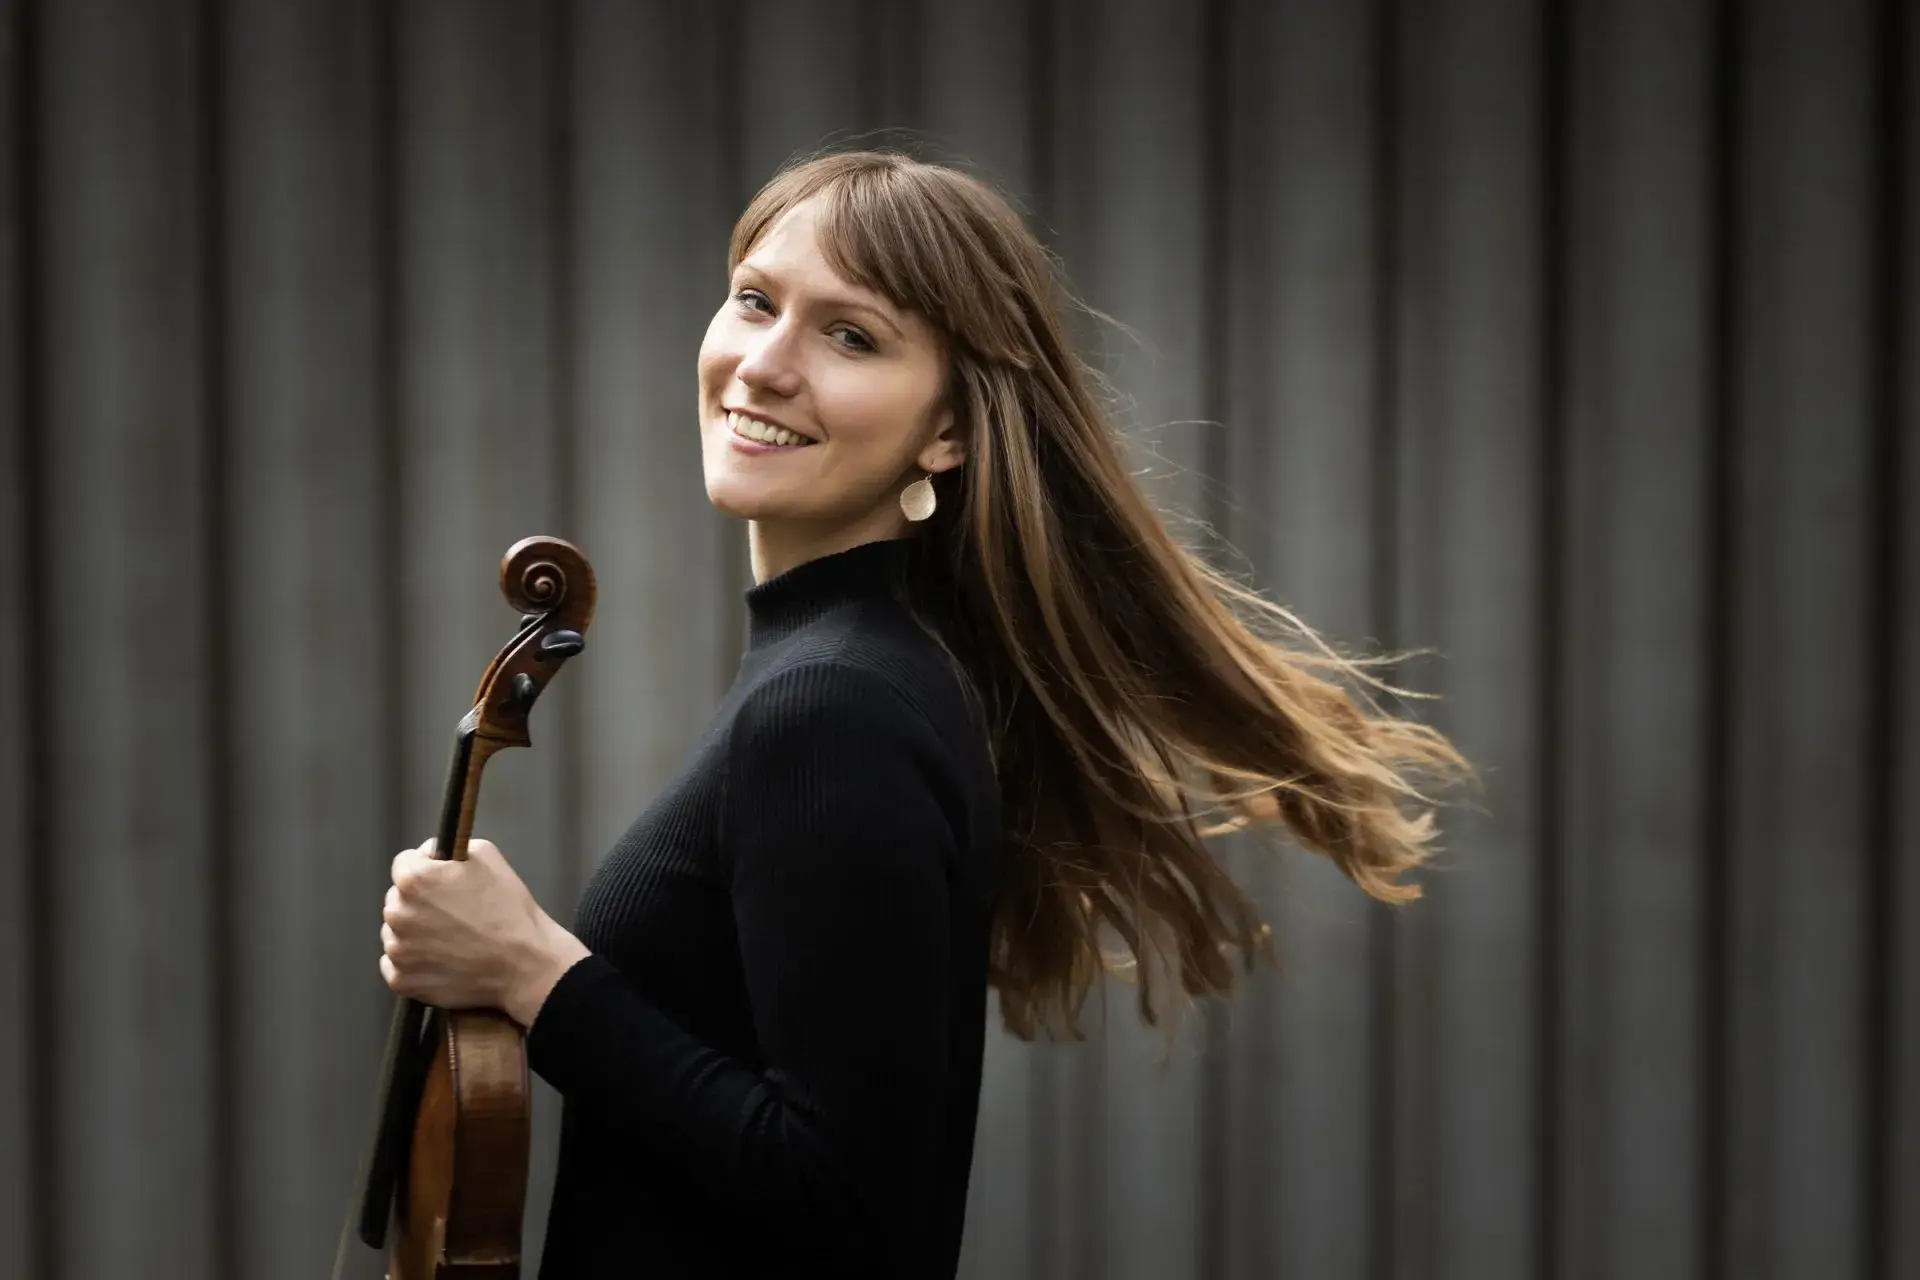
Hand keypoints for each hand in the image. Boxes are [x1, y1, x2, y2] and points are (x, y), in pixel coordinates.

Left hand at [380, 837, 590, 1025]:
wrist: (523, 964)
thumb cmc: (508, 910)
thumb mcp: (487, 856)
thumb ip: (449, 847)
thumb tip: (430, 854)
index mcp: (414, 880)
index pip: (404, 864)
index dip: (427, 867)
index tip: (443, 879)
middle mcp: (398, 914)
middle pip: (398, 899)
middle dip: (419, 901)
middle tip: (453, 912)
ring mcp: (397, 951)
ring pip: (397, 932)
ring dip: (415, 932)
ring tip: (452, 939)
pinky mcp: (402, 980)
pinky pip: (397, 965)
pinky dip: (415, 962)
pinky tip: (443, 960)